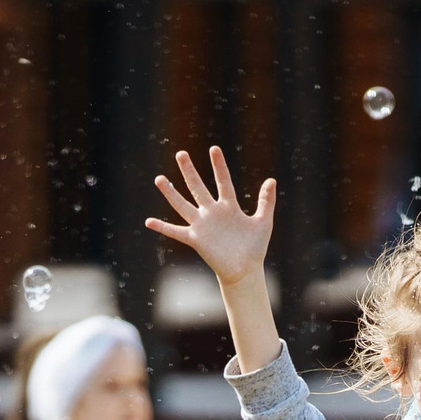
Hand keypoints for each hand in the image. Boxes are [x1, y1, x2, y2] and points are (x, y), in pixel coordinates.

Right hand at [146, 146, 275, 287]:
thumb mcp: (264, 222)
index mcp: (229, 207)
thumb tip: (271, 180)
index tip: (214, 149)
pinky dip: (163, 228)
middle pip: (198, 187)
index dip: (219, 166)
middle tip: (181, 153)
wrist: (245, 270)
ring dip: (171, 193)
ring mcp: (202, 225)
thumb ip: (266, 202)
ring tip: (159, 179)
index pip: (223, 182)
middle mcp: (212, 213)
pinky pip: (176, 232)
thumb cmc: (255, 248)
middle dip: (189, 171)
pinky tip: (149, 222)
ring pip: (182, 205)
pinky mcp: (196, 239)